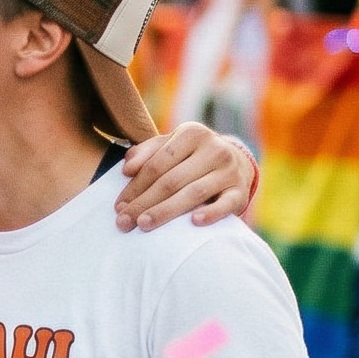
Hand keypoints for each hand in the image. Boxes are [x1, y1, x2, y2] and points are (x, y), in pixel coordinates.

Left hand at [117, 125, 256, 230]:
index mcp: (192, 133)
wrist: (235, 162)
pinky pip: (226, 204)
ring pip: (193, 193)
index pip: (156, 164)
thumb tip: (127, 168)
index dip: (134, 187)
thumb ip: (145, 153)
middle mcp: (214, 148)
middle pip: (171, 180)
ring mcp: (229, 170)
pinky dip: (211, 213)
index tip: (118, 206)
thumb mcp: (169, 146)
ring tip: (144, 224)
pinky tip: (194, 222)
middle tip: (124, 221)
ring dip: (166, 211)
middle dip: (144, 203)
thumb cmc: (190, 157)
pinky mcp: (241, 191)